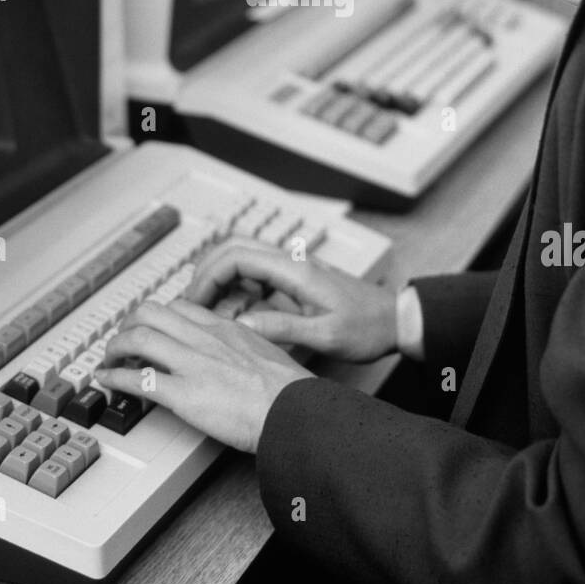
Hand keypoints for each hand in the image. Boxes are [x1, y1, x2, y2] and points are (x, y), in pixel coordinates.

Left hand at [95, 298, 313, 452]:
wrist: (294, 410)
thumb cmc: (288, 390)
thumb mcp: (265, 351)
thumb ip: (242, 345)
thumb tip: (234, 353)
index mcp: (225, 328)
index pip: (180, 307)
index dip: (157, 315)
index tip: (149, 326)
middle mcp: (204, 339)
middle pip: (151, 312)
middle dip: (128, 324)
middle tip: (121, 339)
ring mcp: (192, 364)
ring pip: (138, 338)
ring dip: (115, 348)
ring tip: (109, 359)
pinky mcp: (184, 394)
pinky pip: (138, 379)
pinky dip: (115, 377)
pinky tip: (107, 381)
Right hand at [186, 238, 397, 362]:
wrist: (395, 319)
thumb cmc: (368, 327)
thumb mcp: (326, 336)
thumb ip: (283, 329)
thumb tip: (240, 325)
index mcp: (296, 270)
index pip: (236, 256)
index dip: (208, 276)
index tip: (194, 302)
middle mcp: (292, 262)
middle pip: (233, 247)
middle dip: (204, 270)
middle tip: (189, 302)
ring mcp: (294, 267)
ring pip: (243, 255)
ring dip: (217, 273)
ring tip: (201, 304)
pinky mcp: (296, 278)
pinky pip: (256, 269)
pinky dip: (234, 280)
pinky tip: (228, 303)